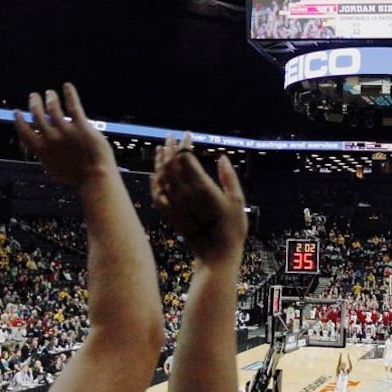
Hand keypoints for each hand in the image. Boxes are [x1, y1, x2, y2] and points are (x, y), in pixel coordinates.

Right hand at [13, 84, 114, 187]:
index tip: (17, 112)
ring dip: (50, 97)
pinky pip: (73, 105)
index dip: (19, 120)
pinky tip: (68, 86)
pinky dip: (69, 93)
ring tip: (50, 93)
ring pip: (53, 108)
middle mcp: (51, 139)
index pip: (25, 132)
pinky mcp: (81, 126)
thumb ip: (46, 157)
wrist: (95, 177)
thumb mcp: (54, 169)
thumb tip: (41, 152)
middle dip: (34, 103)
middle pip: (37, 115)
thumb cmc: (77, 177)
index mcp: (42, 150)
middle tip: (34, 96)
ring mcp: (66, 131)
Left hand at [151, 135, 246, 264]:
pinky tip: (154, 175)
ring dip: (159, 161)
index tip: (188, 135)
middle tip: (171, 136)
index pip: (186, 158)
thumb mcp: (237, 201)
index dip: (185, 144)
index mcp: (202, 187)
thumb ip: (229, 178)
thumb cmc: (232, 230)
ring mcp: (175, 204)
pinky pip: (157, 195)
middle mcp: (185, 194)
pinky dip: (154, 182)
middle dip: (170, 147)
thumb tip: (222, 158)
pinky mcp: (170, 215)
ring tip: (160, 149)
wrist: (216, 256)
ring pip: (161, 177)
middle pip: (170, 164)